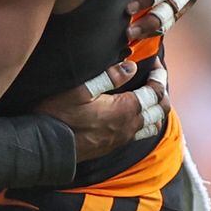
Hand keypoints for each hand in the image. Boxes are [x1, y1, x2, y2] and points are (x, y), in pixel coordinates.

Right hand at [35, 61, 169, 161]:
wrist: (48, 146)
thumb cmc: (60, 115)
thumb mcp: (81, 89)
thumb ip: (109, 76)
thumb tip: (131, 66)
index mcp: (125, 109)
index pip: (155, 91)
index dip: (159, 76)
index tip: (155, 64)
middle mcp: (130, 126)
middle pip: (161, 110)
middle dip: (163, 92)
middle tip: (156, 78)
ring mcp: (123, 138)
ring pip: (154, 125)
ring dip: (156, 110)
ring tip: (149, 98)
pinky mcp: (114, 146)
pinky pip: (141, 134)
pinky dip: (146, 122)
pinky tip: (135, 115)